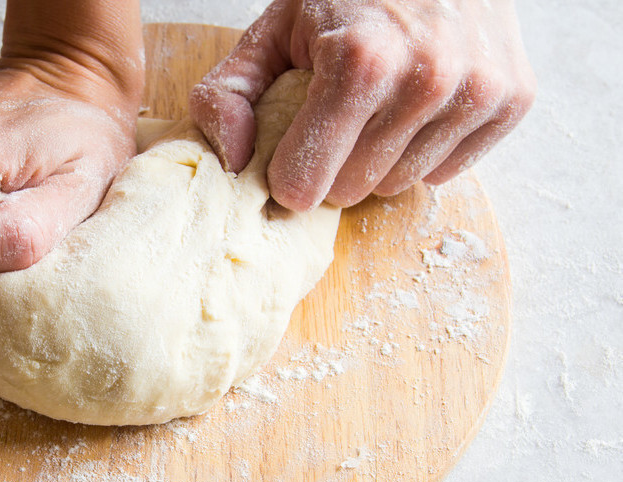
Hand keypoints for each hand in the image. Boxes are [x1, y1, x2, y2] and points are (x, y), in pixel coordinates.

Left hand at [190, 0, 535, 210]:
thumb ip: (228, 95)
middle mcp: (427, 78)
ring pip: (398, 185)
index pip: (304, 184)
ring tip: (377, 104)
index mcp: (359, 62)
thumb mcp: (272, 30)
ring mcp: (478, 90)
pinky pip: (446, 173)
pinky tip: (416, 106)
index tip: (287, 150)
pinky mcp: (513, 99)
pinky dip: (423, 151)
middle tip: (335, 117)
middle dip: (332, 164)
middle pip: (350, 191)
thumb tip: (234, 162)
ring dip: (378, 159)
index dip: (287, 172)